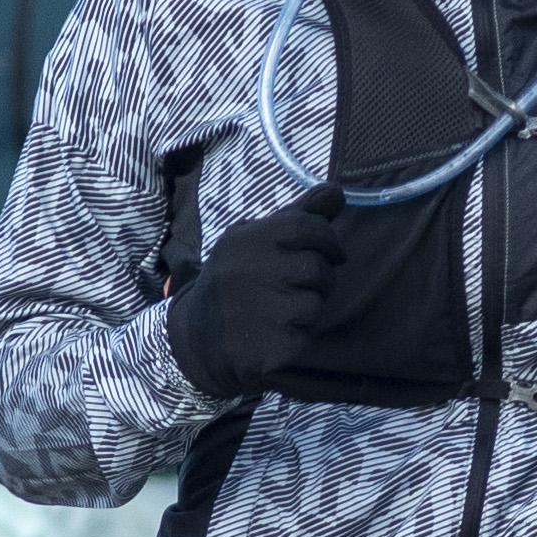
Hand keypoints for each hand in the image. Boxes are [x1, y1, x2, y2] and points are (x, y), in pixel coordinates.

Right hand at [165, 187, 349, 397]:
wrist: (197, 340)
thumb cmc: (236, 282)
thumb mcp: (255, 242)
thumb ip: (299, 216)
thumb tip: (338, 190)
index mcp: (243, 241)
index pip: (305, 226)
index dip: (328, 239)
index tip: (333, 253)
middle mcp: (246, 272)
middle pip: (317, 266)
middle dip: (322, 278)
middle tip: (303, 286)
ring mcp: (255, 311)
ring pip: (315, 302)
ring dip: (310, 307)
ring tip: (284, 310)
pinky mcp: (268, 346)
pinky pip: (306, 334)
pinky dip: (299, 334)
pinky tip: (276, 332)